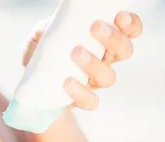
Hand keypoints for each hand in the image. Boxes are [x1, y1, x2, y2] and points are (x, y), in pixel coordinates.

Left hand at [22, 11, 143, 110]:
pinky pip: (90, 101)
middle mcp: (106, 60)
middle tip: (95, 27)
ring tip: (76, 52)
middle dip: (114, 39)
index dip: (130, 25)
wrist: (33, 81)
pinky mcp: (82, 99)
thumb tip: (51, 25)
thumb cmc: (44, 50)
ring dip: (95, 64)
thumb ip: (50, 26)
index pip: (129, 31)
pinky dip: (81, 93)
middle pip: (125, 52)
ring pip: (108, 77)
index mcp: (104, 40)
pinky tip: (68, 82)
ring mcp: (95, 81)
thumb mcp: (45, 31)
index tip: (119, 17)